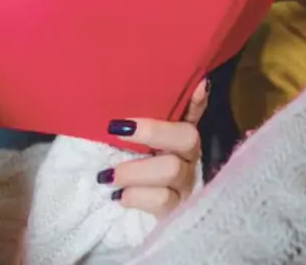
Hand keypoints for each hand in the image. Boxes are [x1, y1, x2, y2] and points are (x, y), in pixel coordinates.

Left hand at [103, 79, 207, 216]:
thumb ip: (128, 129)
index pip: (195, 112)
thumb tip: (123, 109)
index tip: (196, 85)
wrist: (128, 220)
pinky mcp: (178, 210)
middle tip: (116, 129)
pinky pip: (162, 200)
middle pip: (186, 137)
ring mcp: (186, 184)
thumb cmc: (126, 174)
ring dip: (133, 171)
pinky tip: (119, 196)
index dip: (198, 100)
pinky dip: (136, 196)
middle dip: (152, 131)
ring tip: (108, 175)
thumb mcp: (126, 149)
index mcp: (178, 138)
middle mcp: (189, 157)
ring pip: (171, 169)